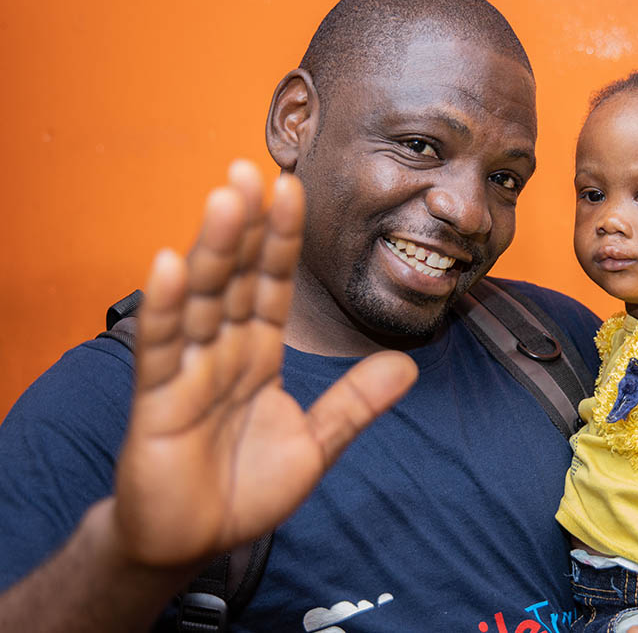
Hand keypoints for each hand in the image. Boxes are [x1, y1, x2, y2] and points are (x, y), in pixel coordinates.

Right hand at [112, 160, 417, 566]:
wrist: (195, 541)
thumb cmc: (245, 489)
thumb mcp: (315, 443)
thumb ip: (356, 403)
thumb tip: (409, 367)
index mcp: (258, 356)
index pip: (273, 287)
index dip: (284, 242)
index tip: (294, 190)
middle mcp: (222, 353)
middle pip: (236, 280)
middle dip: (248, 227)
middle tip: (254, 168)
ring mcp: (187, 373)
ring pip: (202, 301)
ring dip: (214, 250)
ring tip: (227, 199)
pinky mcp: (156, 403)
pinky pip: (162, 351)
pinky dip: (167, 309)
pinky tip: (171, 263)